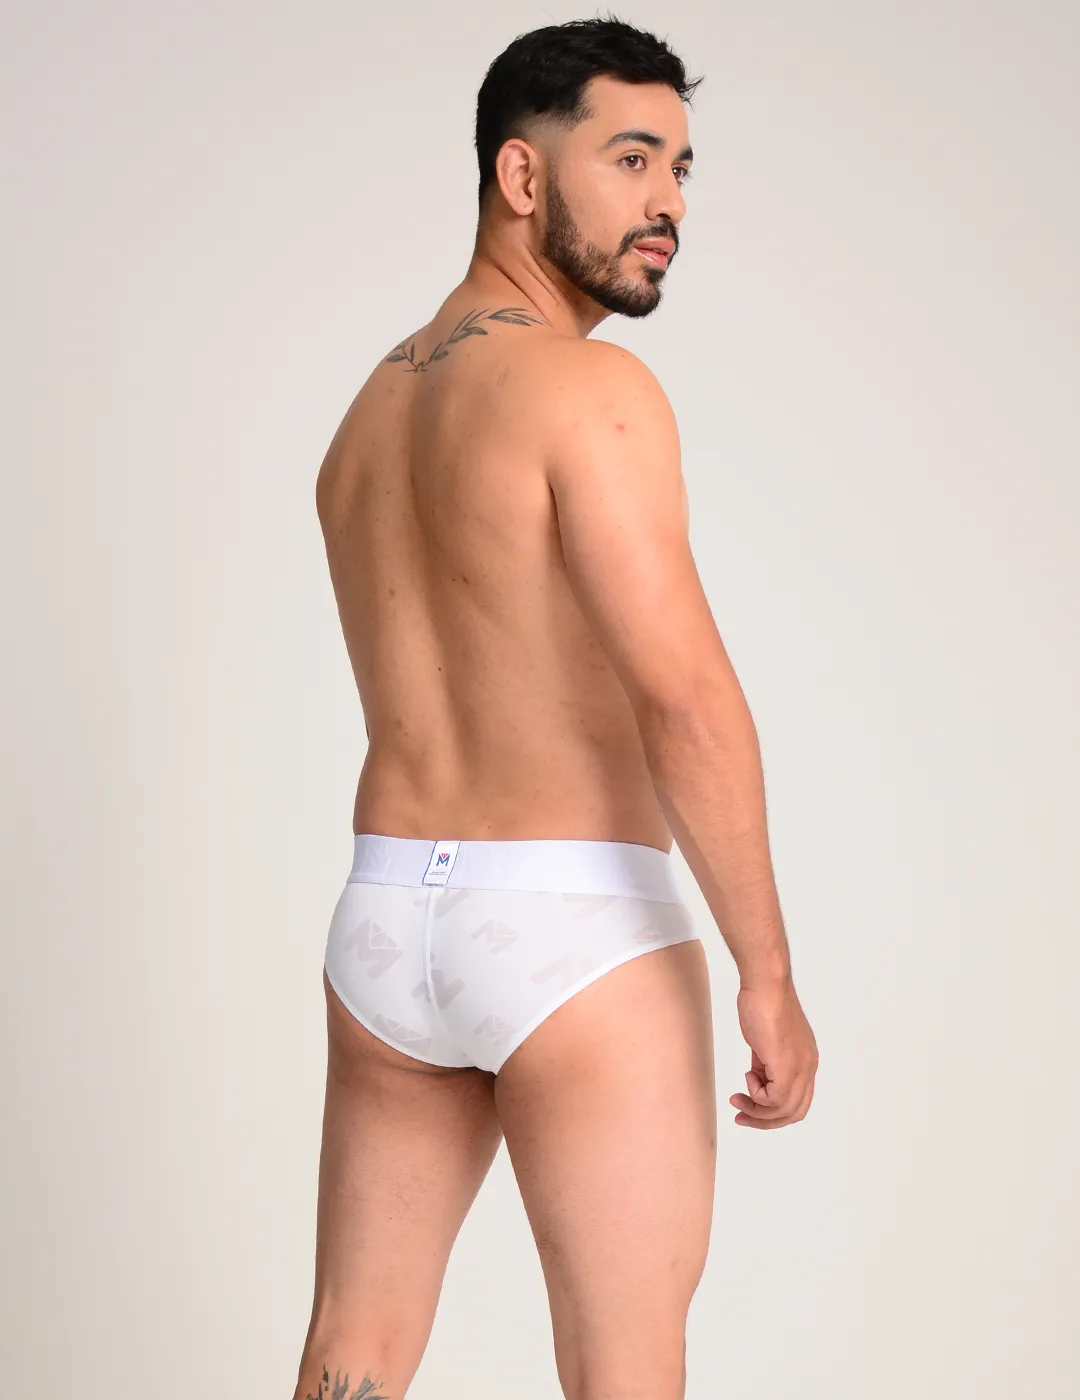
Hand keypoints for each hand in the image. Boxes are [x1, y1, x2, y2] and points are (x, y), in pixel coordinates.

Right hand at [729, 978, 817, 1128]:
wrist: (765, 985)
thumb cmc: (763, 1002)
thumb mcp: (765, 1040)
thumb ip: (766, 1061)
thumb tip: (758, 1076)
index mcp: (806, 1060)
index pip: (798, 1100)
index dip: (775, 1111)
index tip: (750, 1107)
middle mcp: (808, 1066)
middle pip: (794, 1112)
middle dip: (765, 1120)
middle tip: (741, 1115)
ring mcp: (800, 1066)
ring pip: (784, 1110)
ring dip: (757, 1111)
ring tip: (738, 1099)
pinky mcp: (786, 1065)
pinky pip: (774, 1099)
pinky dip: (756, 1095)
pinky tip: (747, 1076)